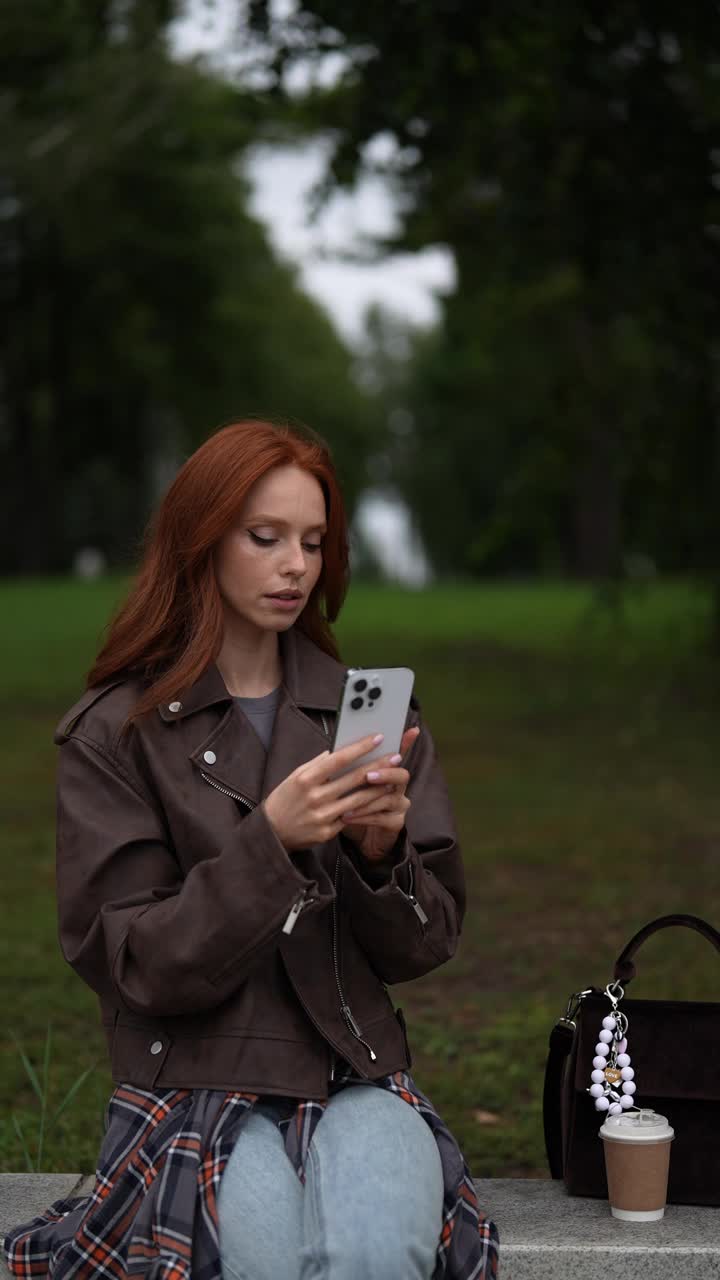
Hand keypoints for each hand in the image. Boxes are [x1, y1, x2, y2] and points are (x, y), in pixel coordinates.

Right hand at [262, 731, 401, 851]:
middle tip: (396, 756)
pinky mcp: (327, 833)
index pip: (339, 759)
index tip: (378, 738)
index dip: (361, 748)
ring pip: (359, 800)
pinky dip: (367, 809)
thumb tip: (339, 751)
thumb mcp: (296, 776)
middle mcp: (315, 797)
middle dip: (378, 766)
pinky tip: (379, 800)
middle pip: (354, 779)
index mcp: (306, 778)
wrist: (271, 832)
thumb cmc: (285, 798)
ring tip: (394, 778)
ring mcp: (322, 816)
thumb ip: (318, 764)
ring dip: (379, 788)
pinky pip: (351, 817)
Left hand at [340, 726, 420, 861]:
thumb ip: (345, 769)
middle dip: (385, 773)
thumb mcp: (344, 785)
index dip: (407, 741)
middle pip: (401, 775)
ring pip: (388, 798)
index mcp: (387, 771)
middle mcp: (398, 786)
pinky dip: (362, 817)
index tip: (410, 731)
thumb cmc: (350, 807)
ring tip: (345, 805)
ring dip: (365, 801)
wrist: (358, 837)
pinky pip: (381, 817)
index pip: (399, 752)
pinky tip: (346, 818)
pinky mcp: (396, 822)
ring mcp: (399, 804)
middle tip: (368, 775)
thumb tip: (331, 749)